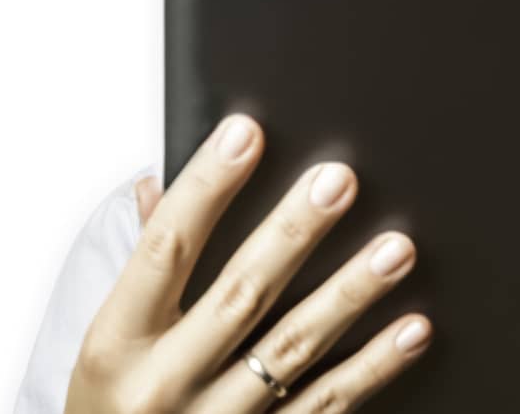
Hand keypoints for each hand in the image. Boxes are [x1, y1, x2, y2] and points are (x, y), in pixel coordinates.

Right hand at [67, 114, 430, 413]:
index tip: (245, 134)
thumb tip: (156, 184)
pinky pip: (325, 406)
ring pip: (293, 350)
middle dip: (293, 234)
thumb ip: (143, 267)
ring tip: (395, 249)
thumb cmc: (115, 408)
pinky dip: (374, 367)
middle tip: (339, 180)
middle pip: (239, 295)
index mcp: (116, 344)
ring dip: (350, 296)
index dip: (205, 188)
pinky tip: (411, 329)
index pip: (164, 250)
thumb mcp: (109, 346)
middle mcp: (163, 387)